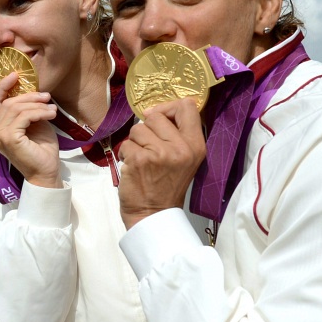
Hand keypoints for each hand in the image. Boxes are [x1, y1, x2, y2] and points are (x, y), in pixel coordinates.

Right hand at [0, 72, 61, 188]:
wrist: (46, 172)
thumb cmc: (41, 150)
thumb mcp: (33, 124)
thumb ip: (27, 110)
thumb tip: (32, 92)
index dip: (3, 86)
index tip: (15, 75)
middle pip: (8, 103)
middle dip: (29, 97)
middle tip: (46, 96)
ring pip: (16, 109)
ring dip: (36, 105)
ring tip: (51, 108)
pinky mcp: (8, 138)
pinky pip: (23, 116)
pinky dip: (38, 112)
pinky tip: (50, 114)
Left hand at [118, 98, 205, 228]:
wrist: (154, 214)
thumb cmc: (166, 186)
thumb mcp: (184, 159)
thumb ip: (176, 134)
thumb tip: (153, 111)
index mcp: (196, 145)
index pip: (187, 107)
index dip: (169, 107)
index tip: (160, 118)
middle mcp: (181, 148)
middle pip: (156, 115)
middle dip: (147, 129)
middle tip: (150, 149)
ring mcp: (160, 153)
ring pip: (138, 128)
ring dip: (135, 143)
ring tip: (142, 160)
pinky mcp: (139, 160)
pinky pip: (126, 144)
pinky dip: (125, 155)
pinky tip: (133, 168)